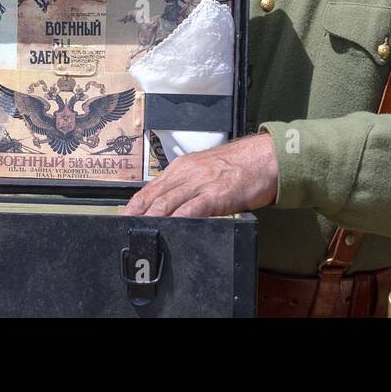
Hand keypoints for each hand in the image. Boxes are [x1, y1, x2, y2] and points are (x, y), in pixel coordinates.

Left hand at [121, 132, 278, 217]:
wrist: (266, 157)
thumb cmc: (241, 165)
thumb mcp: (208, 169)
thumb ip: (190, 184)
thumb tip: (174, 204)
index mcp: (183, 166)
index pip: (150, 187)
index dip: (134, 205)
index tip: (124, 218)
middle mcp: (187, 172)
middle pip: (153, 196)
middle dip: (137, 216)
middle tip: (124, 231)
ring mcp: (201, 182)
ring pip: (166, 202)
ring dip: (150, 220)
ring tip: (139, 234)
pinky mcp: (215, 194)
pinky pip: (190, 209)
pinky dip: (176, 220)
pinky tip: (168, 230)